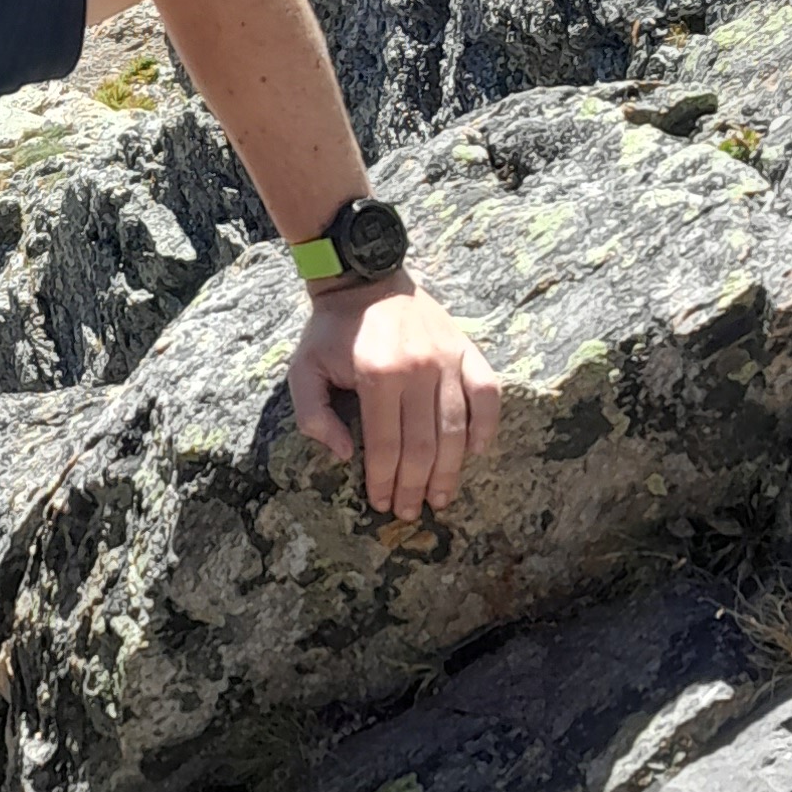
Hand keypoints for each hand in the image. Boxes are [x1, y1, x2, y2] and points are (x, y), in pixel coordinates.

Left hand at [290, 278, 501, 519]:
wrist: (365, 278)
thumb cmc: (332, 330)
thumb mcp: (303, 369)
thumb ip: (313, 415)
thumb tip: (346, 454)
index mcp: (377, 374)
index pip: (386, 445)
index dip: (385, 481)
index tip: (382, 504)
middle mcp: (418, 368)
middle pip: (423, 445)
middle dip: (416, 486)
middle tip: (410, 512)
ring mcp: (447, 358)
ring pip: (456, 429)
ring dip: (450, 470)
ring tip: (440, 497)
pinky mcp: (466, 349)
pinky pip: (487, 394)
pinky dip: (486, 426)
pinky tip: (476, 452)